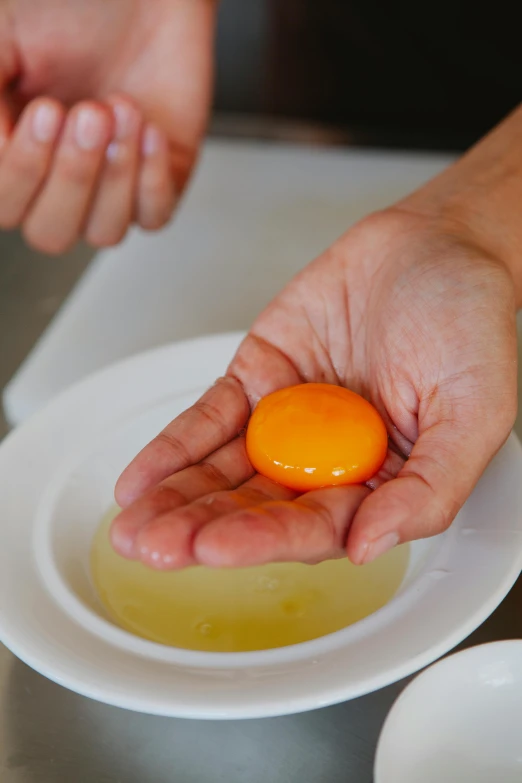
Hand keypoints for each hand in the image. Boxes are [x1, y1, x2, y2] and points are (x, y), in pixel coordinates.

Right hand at [0, 0, 214, 251]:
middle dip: (71, 176)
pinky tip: (148, 129)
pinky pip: (153, 217)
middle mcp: (60, 178)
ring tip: (122, 109)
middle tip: (88, 112)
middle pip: (50, 234)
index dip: (22, 172)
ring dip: (113, 175)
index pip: (7, 206)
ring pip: (103, 233)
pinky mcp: (159, 179)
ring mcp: (112, 185)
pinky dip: (151, 179)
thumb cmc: (70, 6)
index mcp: (15, 150)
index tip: (44, 111)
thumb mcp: (3, 38)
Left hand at [112, 206, 516, 569]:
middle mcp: (328, 462)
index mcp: (380, 484)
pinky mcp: (259, 380)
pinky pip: (210, 418)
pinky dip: (175, 446)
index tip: (216, 548)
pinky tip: (141, 478)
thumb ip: (431, 486)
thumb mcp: (474, 410)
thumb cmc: (467, 322)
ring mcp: (288, 423)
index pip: (314, 527)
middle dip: (202, 529)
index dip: (264, 540)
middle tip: (155, 547)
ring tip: (133, 526)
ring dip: (177, 499)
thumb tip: (369, 545)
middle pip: (257, 507)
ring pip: (224, 471)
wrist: (435, 244)